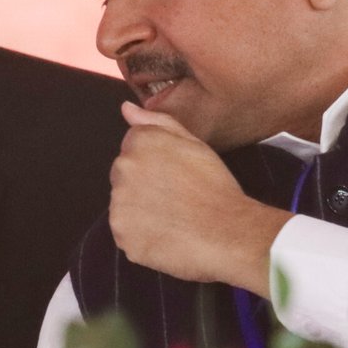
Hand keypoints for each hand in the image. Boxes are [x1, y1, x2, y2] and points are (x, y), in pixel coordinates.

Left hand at [108, 102, 292, 294]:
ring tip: (174, 218)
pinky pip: (127, 235)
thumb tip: (127, 109)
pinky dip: (142, 237)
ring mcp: (119, 205)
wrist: (228, 233)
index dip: (155, 163)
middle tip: (175, 198)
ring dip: (141, 213)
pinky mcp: (123, 236)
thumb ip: (157, 122)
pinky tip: (167, 236)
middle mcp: (123, 170)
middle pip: (123, 177)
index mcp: (139, 142)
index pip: (132, 148)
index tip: (173, 176)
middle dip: (143, 186)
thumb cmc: (215, 187)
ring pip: (124, 207)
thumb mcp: (193, 143)